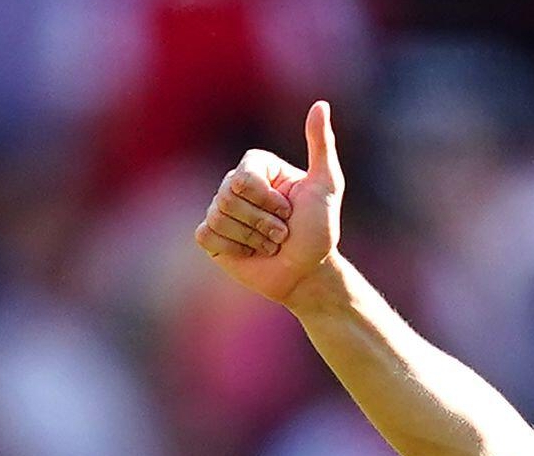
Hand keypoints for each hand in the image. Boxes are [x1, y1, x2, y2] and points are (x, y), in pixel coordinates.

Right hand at [195, 99, 344, 307]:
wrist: (307, 272)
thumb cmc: (319, 230)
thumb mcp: (326, 186)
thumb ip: (321, 145)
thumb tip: (320, 104)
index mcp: (256, 166)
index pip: (244, 178)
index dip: (269, 201)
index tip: (290, 211)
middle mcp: (234, 182)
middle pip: (229, 198)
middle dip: (263, 223)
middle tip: (282, 232)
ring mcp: (219, 208)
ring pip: (219, 218)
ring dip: (253, 239)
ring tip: (270, 243)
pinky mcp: (210, 235)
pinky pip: (206, 234)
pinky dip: (233, 249)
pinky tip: (250, 252)